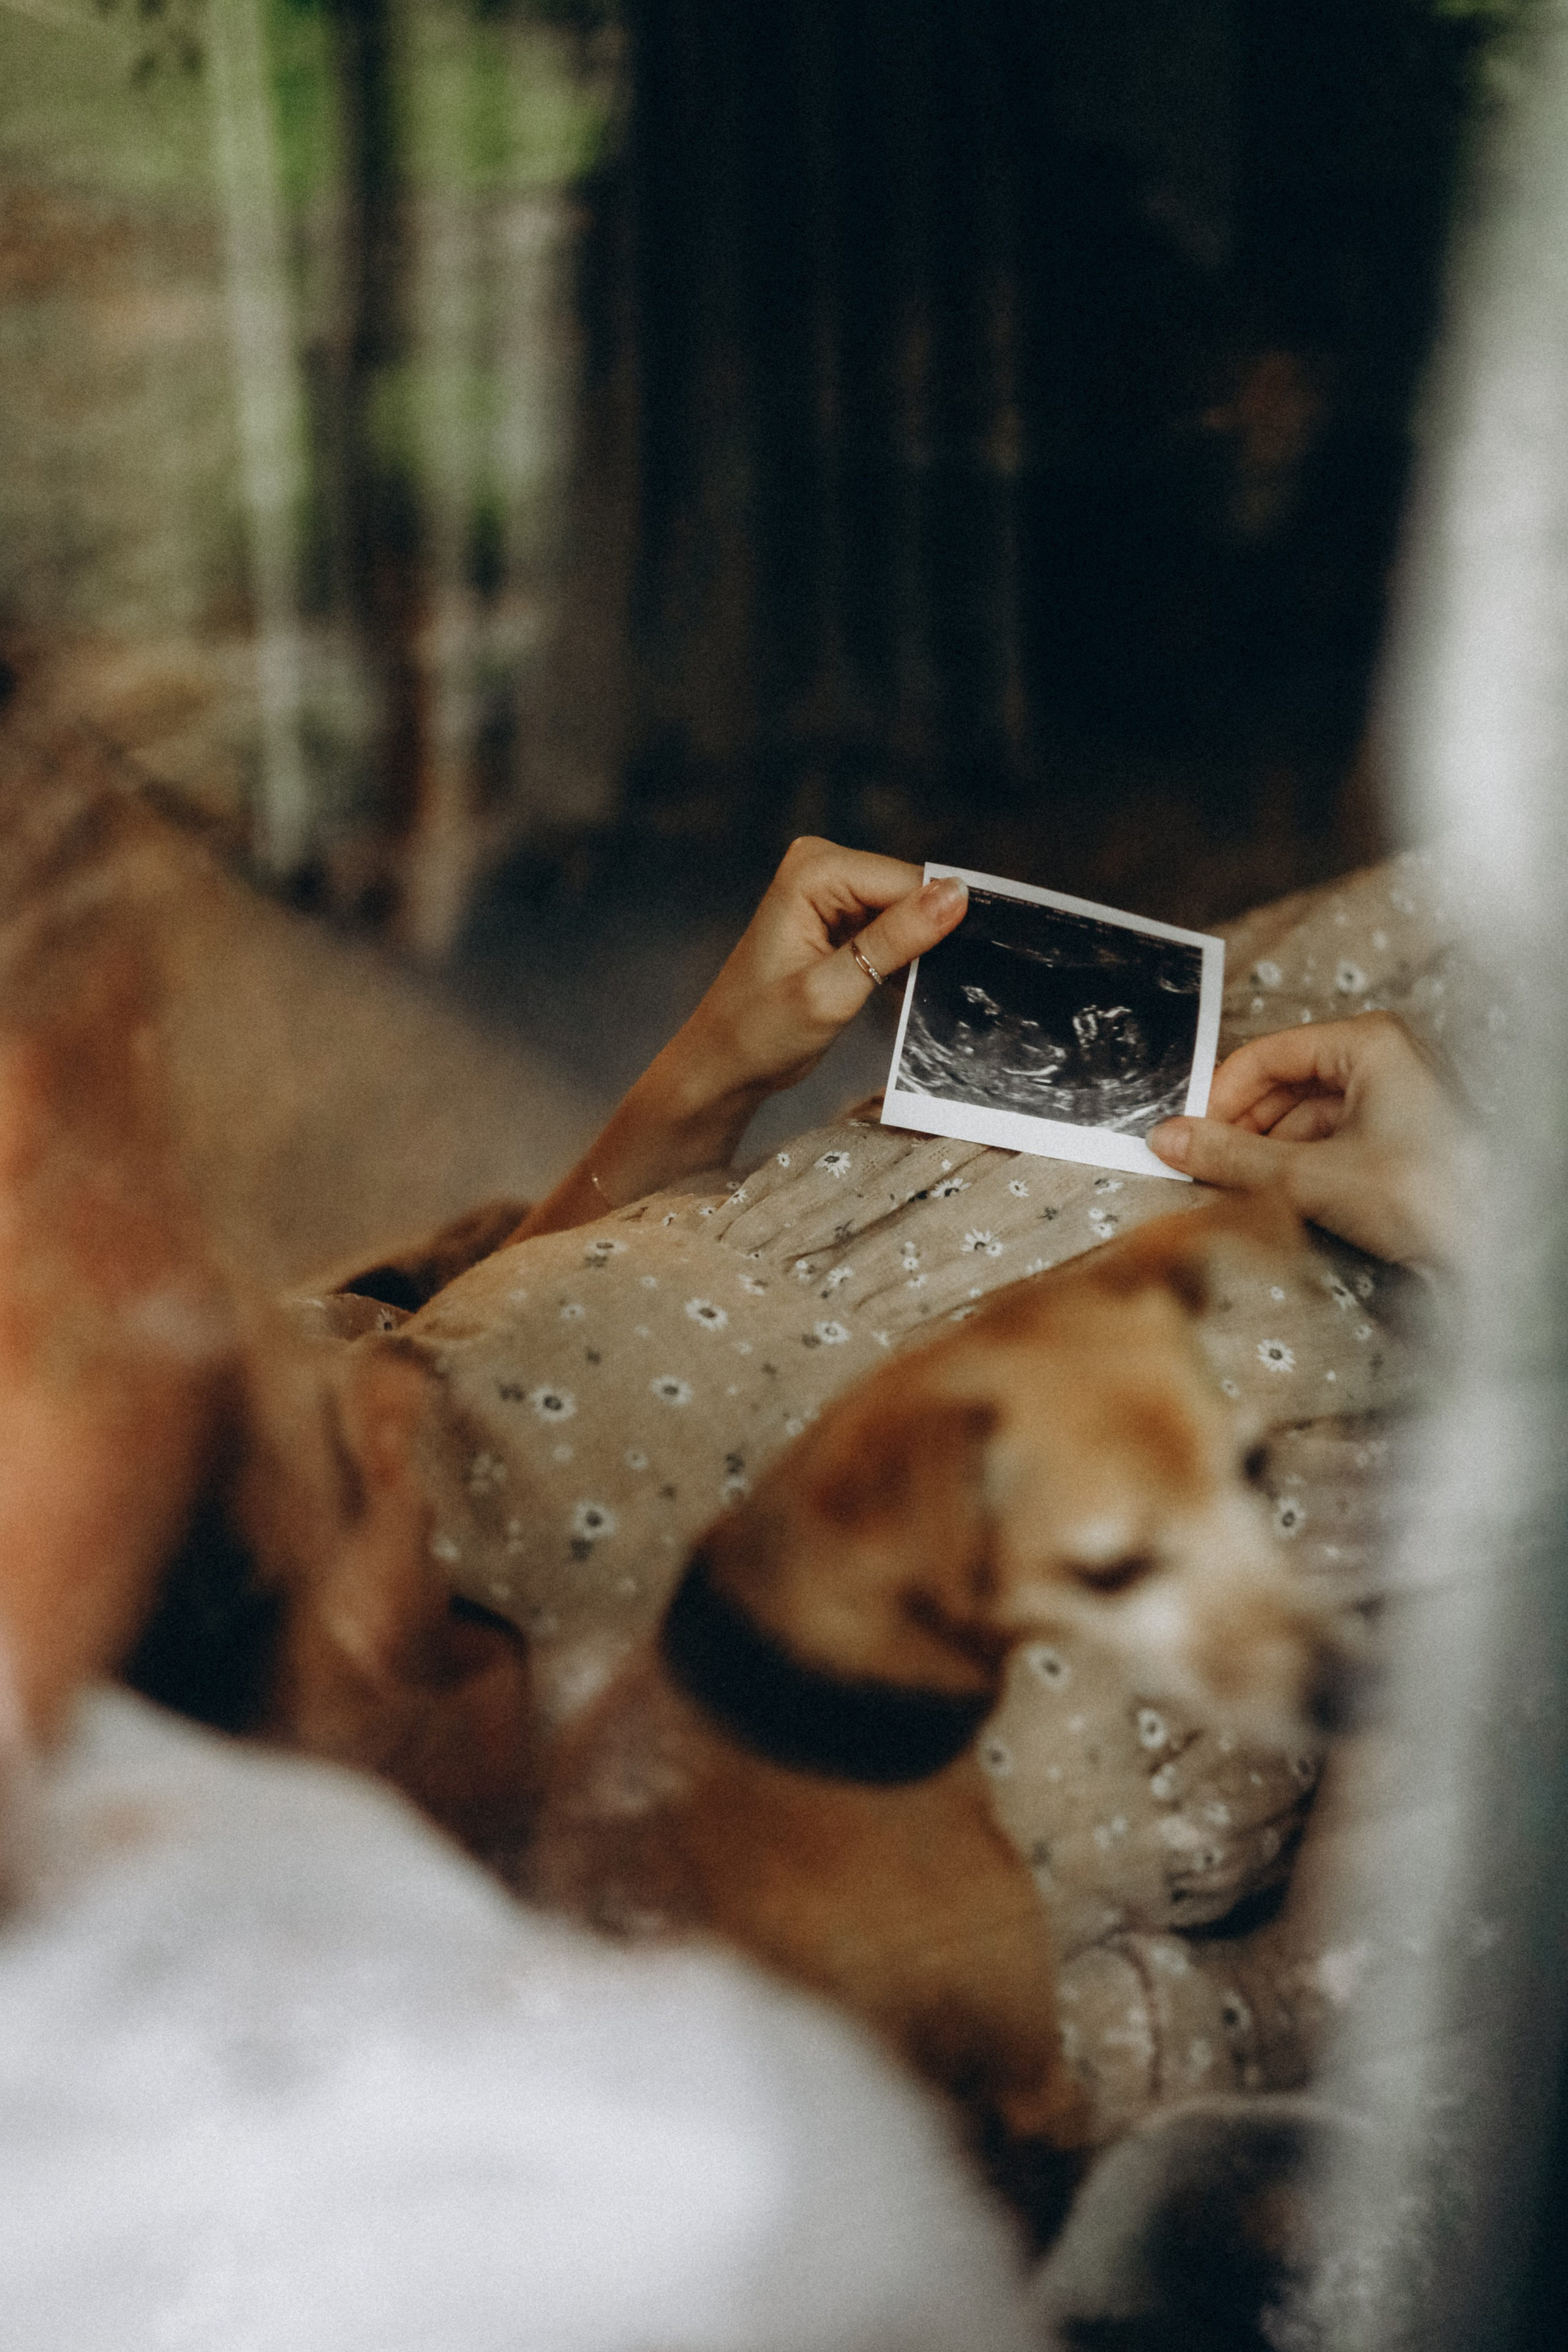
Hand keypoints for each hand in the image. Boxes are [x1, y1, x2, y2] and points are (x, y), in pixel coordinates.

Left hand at [513, 841, 967, 1239]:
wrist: (724, 1064)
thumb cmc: (761, 1032)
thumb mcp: (833, 990)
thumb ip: (896, 939)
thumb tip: (955, 895)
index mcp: (813, 871)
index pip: (905, 881)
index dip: (942, 919)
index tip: (972, 960)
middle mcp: (821, 867)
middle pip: (909, 891)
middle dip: (930, 934)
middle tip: (937, 986)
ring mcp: (830, 891)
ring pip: (907, 911)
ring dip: (919, 950)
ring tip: (916, 992)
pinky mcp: (839, 917)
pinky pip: (893, 927)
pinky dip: (904, 958)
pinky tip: (905, 989)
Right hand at [1148, 1012, 1473, 1267]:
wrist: (1496, 1249)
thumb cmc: (1429, 1196)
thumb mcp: (1309, 1175)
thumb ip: (1231, 1157)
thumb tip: (1171, 1140)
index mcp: (1368, 1044)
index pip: (1267, 1054)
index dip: (1221, 1094)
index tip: (1190, 1133)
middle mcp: (1384, 1060)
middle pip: (1284, 1085)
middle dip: (1241, 1127)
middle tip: (1204, 1165)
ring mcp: (1394, 1099)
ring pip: (1304, 1116)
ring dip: (1265, 1151)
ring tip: (1236, 1187)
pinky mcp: (1398, 1138)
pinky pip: (1329, 1139)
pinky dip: (1296, 1165)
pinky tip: (1277, 1195)